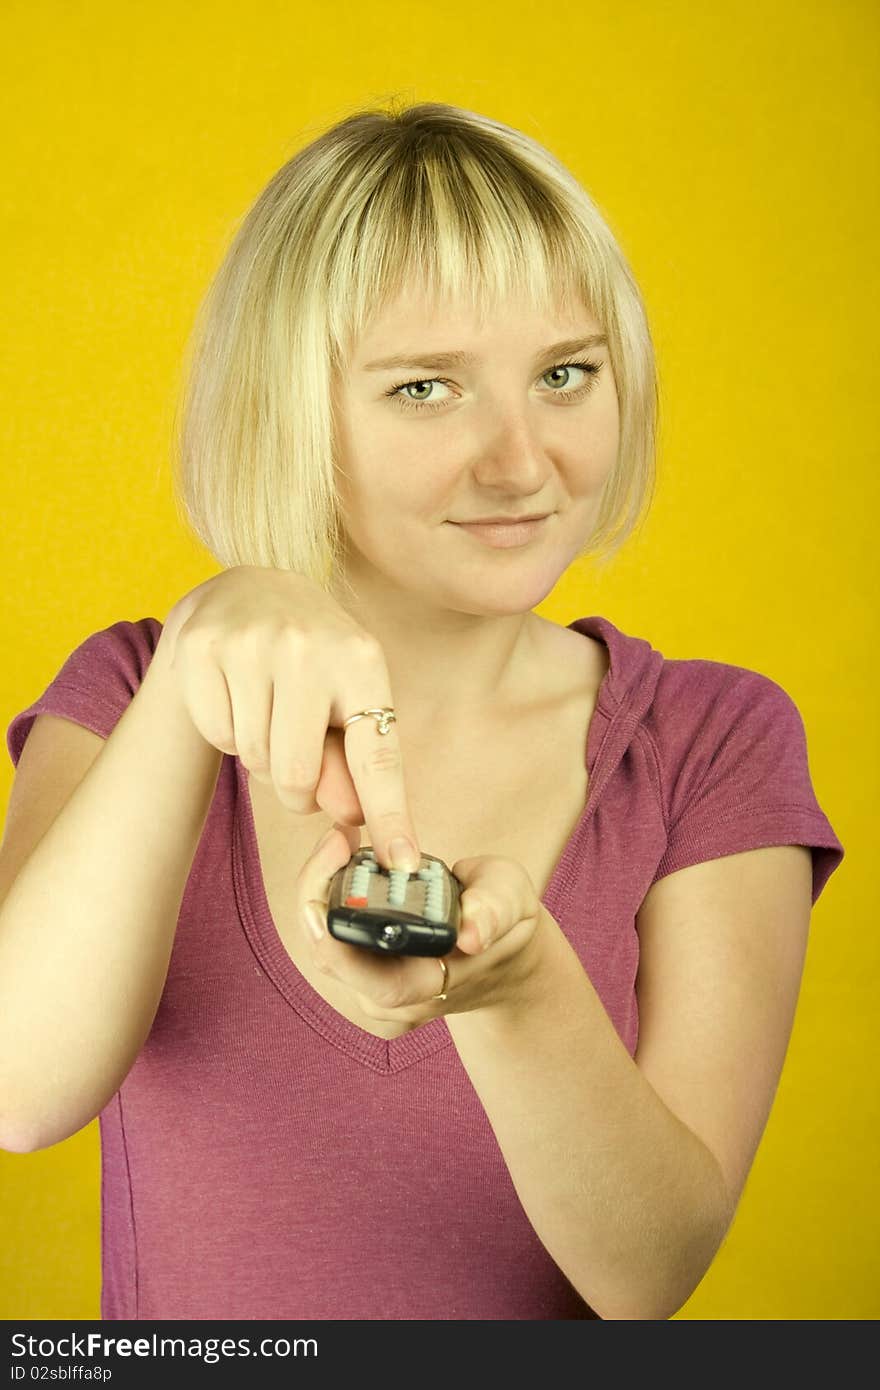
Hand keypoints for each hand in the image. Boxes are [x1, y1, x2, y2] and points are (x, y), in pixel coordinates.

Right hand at [155, 564, 421, 872]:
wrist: (246, 591)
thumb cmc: (309, 660)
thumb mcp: (345, 699)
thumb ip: (351, 764)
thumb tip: (352, 819)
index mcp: (361, 660)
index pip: (377, 755)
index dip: (389, 814)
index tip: (401, 863)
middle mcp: (308, 646)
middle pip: (298, 774)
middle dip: (296, 790)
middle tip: (294, 761)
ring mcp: (251, 643)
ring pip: (254, 757)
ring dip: (260, 755)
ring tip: (266, 711)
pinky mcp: (202, 647)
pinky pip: (216, 735)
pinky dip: (225, 733)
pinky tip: (236, 695)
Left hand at [295, 822, 547, 1026]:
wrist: (498, 953)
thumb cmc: (504, 920)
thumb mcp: (513, 901)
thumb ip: (495, 909)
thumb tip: (471, 934)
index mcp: (436, 983)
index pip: (378, 984)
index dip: (341, 946)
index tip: (323, 899)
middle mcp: (396, 997)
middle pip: (332, 959)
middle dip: (317, 896)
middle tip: (334, 841)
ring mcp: (373, 987)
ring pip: (322, 946)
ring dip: (318, 890)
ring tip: (338, 842)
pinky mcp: (358, 969)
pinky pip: (326, 935)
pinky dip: (324, 896)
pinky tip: (338, 859)